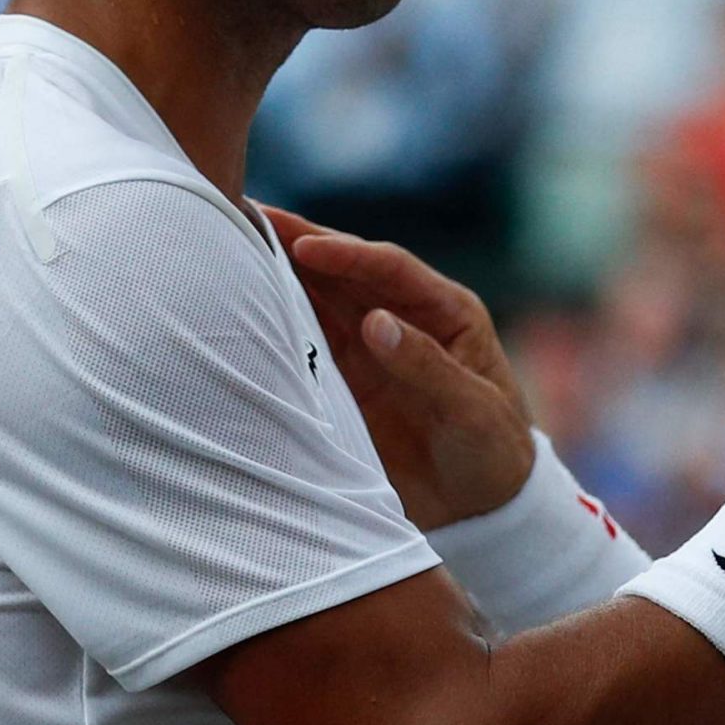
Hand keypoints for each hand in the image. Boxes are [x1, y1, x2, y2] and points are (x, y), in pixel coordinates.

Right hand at [265, 206, 538, 529]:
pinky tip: (242, 308)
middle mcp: (403, 319)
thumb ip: (427, 366)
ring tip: (231, 247)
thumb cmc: (493, 451)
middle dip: (299, 244)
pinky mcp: (346, 382)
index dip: (346, 253)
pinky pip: (307, 343)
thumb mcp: (473, 409)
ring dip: (279, 276)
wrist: (483, 509)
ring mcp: (371, 349)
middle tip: (246, 214)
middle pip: (346, 272)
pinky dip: (277, 324)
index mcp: (446, 312)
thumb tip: (375, 322)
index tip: (302, 246)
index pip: (390, 268)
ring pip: (320, 301)